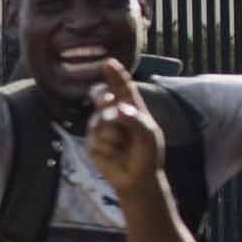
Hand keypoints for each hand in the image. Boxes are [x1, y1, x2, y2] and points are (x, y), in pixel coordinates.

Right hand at [77, 67, 164, 201]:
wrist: (137, 179)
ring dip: (113, 135)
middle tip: (108, 100)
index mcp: (130, 107)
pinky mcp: (92, 142)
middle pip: (101, 96)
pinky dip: (108, 148)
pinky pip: (96, 139)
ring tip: (123, 147)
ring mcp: (100, 127)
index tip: (109, 62)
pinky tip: (114, 154)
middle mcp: (113, 113)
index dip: (115, 75)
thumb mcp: (149, 135)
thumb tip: (118, 109)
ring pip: (100, 121)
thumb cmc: (147, 154)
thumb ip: (136, 120)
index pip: (123, 87)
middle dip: (103, 98)